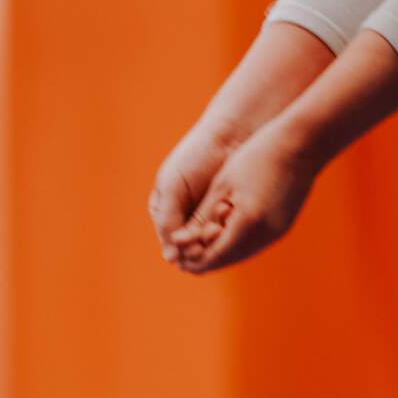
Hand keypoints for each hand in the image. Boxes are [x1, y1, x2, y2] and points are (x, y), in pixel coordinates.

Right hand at [150, 122, 243, 265]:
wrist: (229, 137)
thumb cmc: (194, 158)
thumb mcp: (173, 187)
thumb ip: (168, 220)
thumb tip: (170, 259)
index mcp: (165, 215)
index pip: (172, 245)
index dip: (183, 248)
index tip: (194, 241)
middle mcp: (186, 221)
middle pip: (193, 248)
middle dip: (202, 245)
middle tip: (213, 231)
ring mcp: (209, 218)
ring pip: (211, 243)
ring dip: (216, 238)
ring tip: (222, 221)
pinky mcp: (230, 216)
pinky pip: (228, 233)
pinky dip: (230, 230)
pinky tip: (232, 218)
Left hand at [168, 128, 318, 273]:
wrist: (302, 145)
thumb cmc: (257, 157)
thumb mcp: (221, 186)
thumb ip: (200, 219)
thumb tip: (177, 243)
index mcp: (247, 223)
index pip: (212, 258)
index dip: (190, 258)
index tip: (175, 248)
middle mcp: (266, 234)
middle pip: (227, 260)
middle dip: (204, 256)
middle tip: (184, 244)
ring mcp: (278, 232)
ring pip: (241, 254)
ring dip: (221, 249)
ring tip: (202, 233)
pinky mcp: (284, 227)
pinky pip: (256, 244)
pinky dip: (238, 241)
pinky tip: (225, 228)